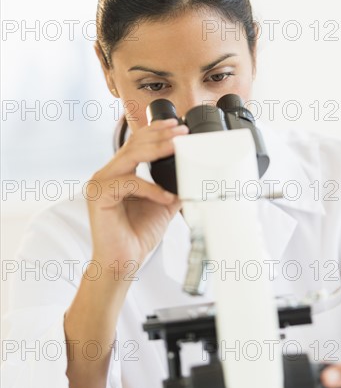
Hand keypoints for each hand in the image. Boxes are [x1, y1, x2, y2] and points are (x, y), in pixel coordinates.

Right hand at [86, 118, 188, 272]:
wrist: (124, 262)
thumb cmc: (137, 235)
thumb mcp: (163, 205)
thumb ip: (173, 186)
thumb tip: (194, 173)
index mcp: (119, 174)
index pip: (136, 144)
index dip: (155, 131)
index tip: (177, 126)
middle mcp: (107, 174)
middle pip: (133, 144)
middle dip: (160, 135)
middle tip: (181, 131)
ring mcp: (100, 183)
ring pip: (129, 156)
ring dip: (156, 149)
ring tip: (177, 146)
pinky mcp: (99, 196)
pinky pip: (129, 183)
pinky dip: (151, 189)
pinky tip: (166, 197)